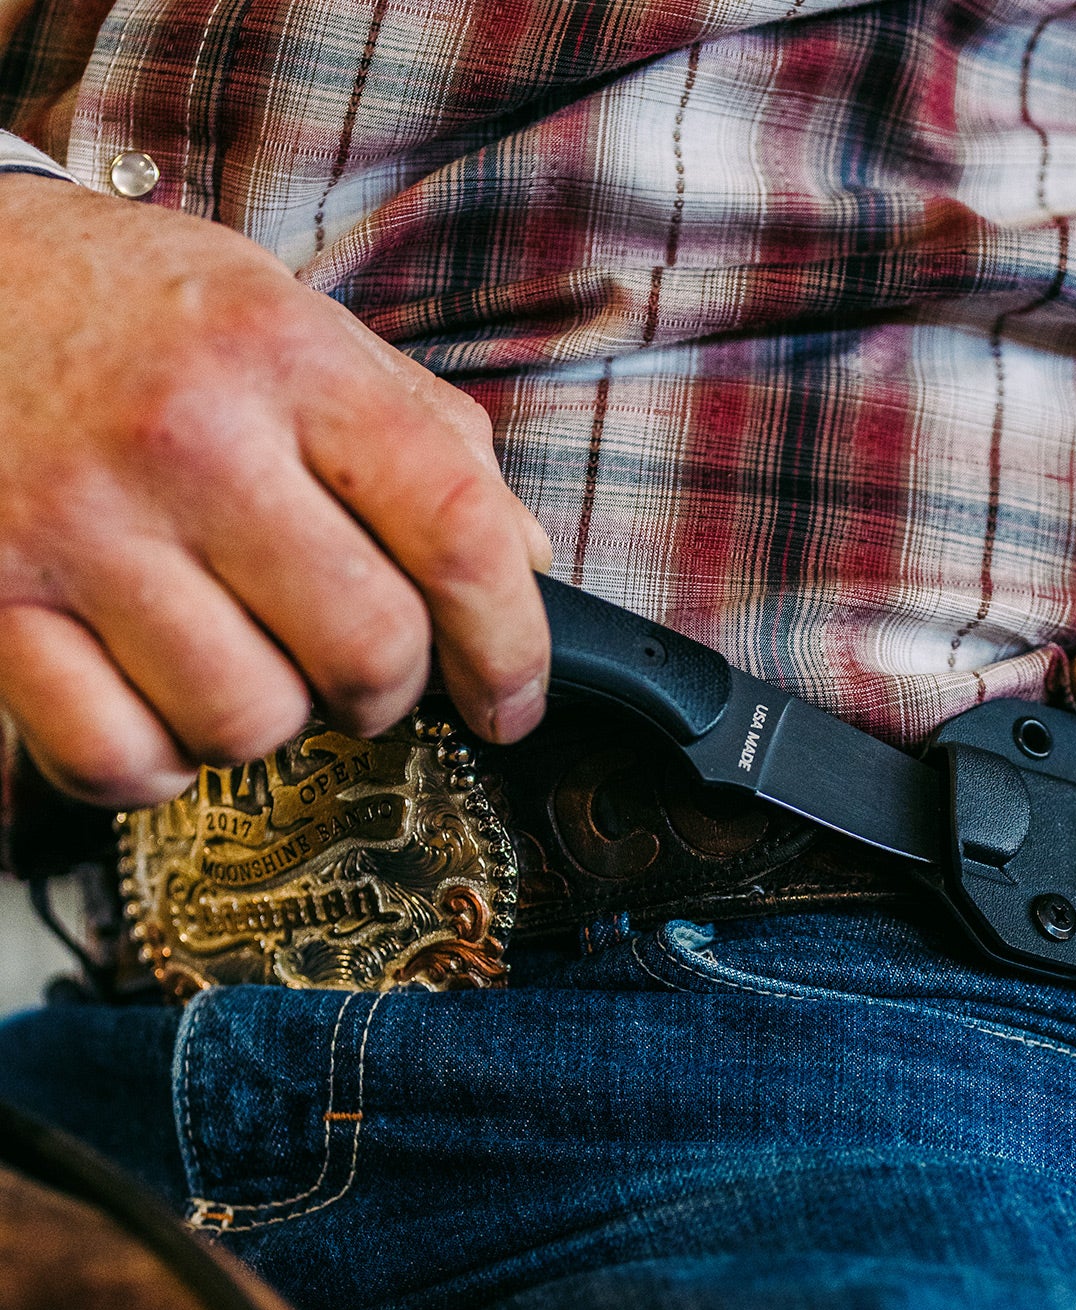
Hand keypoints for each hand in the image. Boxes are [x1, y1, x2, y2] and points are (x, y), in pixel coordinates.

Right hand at [0, 175, 551, 806]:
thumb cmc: (133, 312)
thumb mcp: (296, 322)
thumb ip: (424, 435)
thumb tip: (528, 558)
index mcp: (287, 361)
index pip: (458, 531)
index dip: (512, 644)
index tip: (512, 698)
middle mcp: (186, 440)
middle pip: (366, 651)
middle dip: (386, 690)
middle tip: (358, 669)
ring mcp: (76, 525)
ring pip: (248, 722)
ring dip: (270, 720)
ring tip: (240, 656)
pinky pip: (116, 758)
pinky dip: (155, 760)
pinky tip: (155, 700)